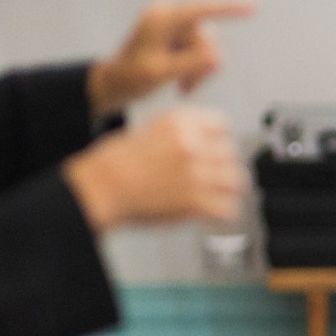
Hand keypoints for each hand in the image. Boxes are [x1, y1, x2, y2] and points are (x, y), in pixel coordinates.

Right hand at [62, 107, 247, 232]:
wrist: (100, 187)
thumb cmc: (115, 162)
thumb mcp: (151, 130)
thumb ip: (182, 134)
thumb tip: (206, 143)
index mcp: (181, 122)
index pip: (221, 125)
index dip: (219, 140)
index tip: (217, 150)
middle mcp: (193, 145)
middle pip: (231, 153)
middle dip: (224, 165)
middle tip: (217, 176)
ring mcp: (197, 173)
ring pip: (236, 180)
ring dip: (228, 188)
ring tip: (220, 194)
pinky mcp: (196, 201)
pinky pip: (228, 208)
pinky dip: (224, 212)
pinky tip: (215, 212)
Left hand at [85, 0, 254, 113]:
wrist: (115, 84)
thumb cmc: (130, 77)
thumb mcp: (160, 72)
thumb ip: (190, 63)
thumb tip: (217, 57)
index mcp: (162, 18)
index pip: (201, 9)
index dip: (230, 8)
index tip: (253, 5)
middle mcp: (170, 16)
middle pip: (208, 38)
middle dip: (202, 65)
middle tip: (186, 86)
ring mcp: (175, 26)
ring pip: (208, 48)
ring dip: (198, 71)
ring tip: (182, 85)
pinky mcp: (179, 36)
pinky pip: (202, 52)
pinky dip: (196, 69)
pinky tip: (182, 80)